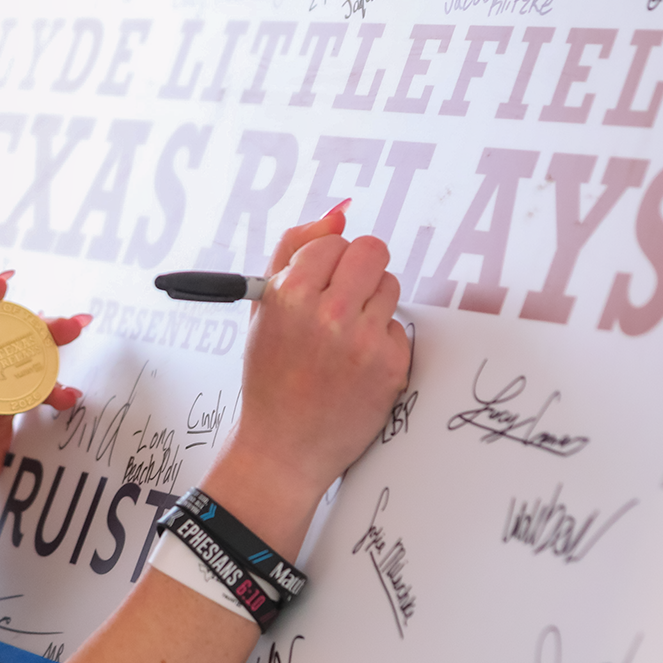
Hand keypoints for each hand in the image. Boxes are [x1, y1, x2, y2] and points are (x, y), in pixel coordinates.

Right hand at [212, 201, 410, 528]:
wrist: (282, 448)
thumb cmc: (271, 376)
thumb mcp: (263, 307)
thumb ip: (293, 249)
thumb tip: (339, 214)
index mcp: (289, 294)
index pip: (333, 242)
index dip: (328, 263)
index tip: (320, 284)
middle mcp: (328, 314)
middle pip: (372, 251)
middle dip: (361, 269)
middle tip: (346, 298)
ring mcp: (363, 341)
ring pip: (391, 286)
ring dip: (373, 304)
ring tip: (345, 338)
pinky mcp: (390, 366)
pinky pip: (400, 327)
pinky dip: (382, 342)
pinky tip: (357, 366)